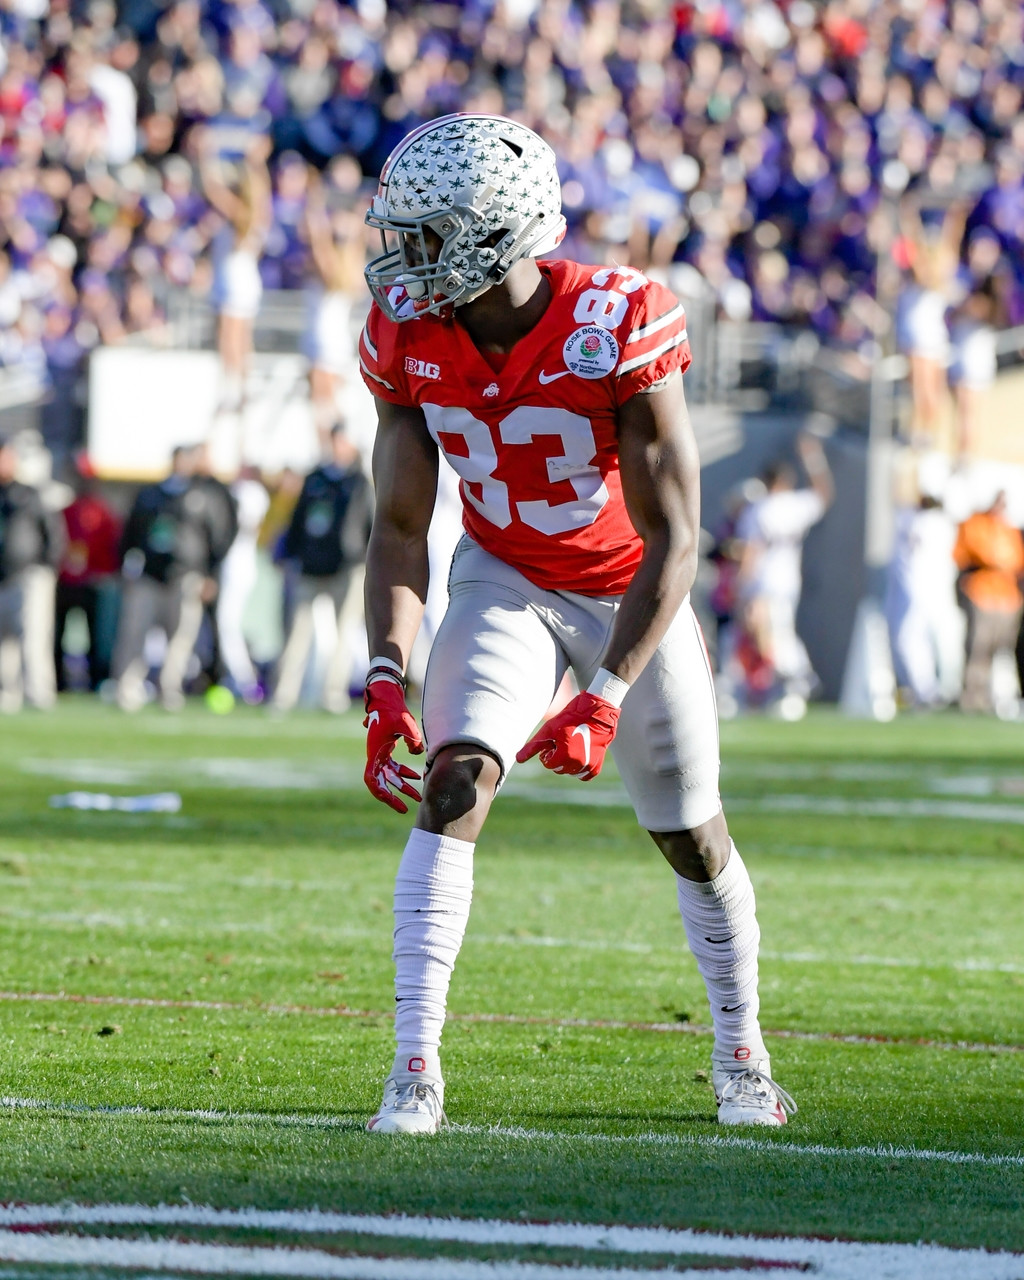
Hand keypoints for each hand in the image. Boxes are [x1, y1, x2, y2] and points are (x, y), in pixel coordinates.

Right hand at [363, 678, 423, 813]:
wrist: (386, 698)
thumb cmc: (394, 711)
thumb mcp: (406, 724)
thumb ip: (414, 740)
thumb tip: (418, 753)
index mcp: (375, 753)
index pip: (373, 780)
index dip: (383, 794)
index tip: (398, 803)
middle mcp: (375, 756)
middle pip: (382, 783)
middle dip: (394, 796)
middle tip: (406, 809)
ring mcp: (380, 755)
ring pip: (389, 777)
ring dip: (402, 787)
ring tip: (418, 796)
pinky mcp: (385, 751)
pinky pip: (393, 768)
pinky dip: (404, 773)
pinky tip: (416, 776)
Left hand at [515, 692, 620, 781]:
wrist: (596, 712)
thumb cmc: (570, 718)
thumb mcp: (549, 730)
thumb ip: (532, 746)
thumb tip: (518, 760)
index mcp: (564, 755)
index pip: (548, 763)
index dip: (548, 751)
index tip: (554, 740)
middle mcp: (578, 763)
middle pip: (559, 769)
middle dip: (558, 757)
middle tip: (563, 741)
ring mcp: (589, 765)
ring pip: (571, 772)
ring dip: (568, 762)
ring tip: (572, 745)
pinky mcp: (597, 764)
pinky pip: (585, 775)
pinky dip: (581, 769)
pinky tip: (580, 755)